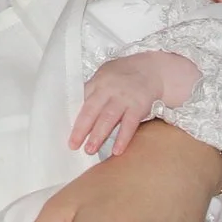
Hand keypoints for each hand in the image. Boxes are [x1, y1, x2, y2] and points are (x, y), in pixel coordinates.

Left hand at [71, 52, 201, 155]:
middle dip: (82, 129)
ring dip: (98, 135)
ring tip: (90, 150)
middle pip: (92, 110)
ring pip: (108, 118)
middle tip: (73, 145)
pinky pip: (129, 124)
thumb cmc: (124, 76)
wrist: (153, 70)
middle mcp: (109, 90)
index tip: (68, 133)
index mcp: (98, 82)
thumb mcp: (105, 76)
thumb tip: (78, 110)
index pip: (82, 101)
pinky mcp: (138, 106)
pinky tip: (116, 151)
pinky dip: (123, 138)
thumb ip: (93, 91)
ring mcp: (124, 98)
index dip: (74, 117)